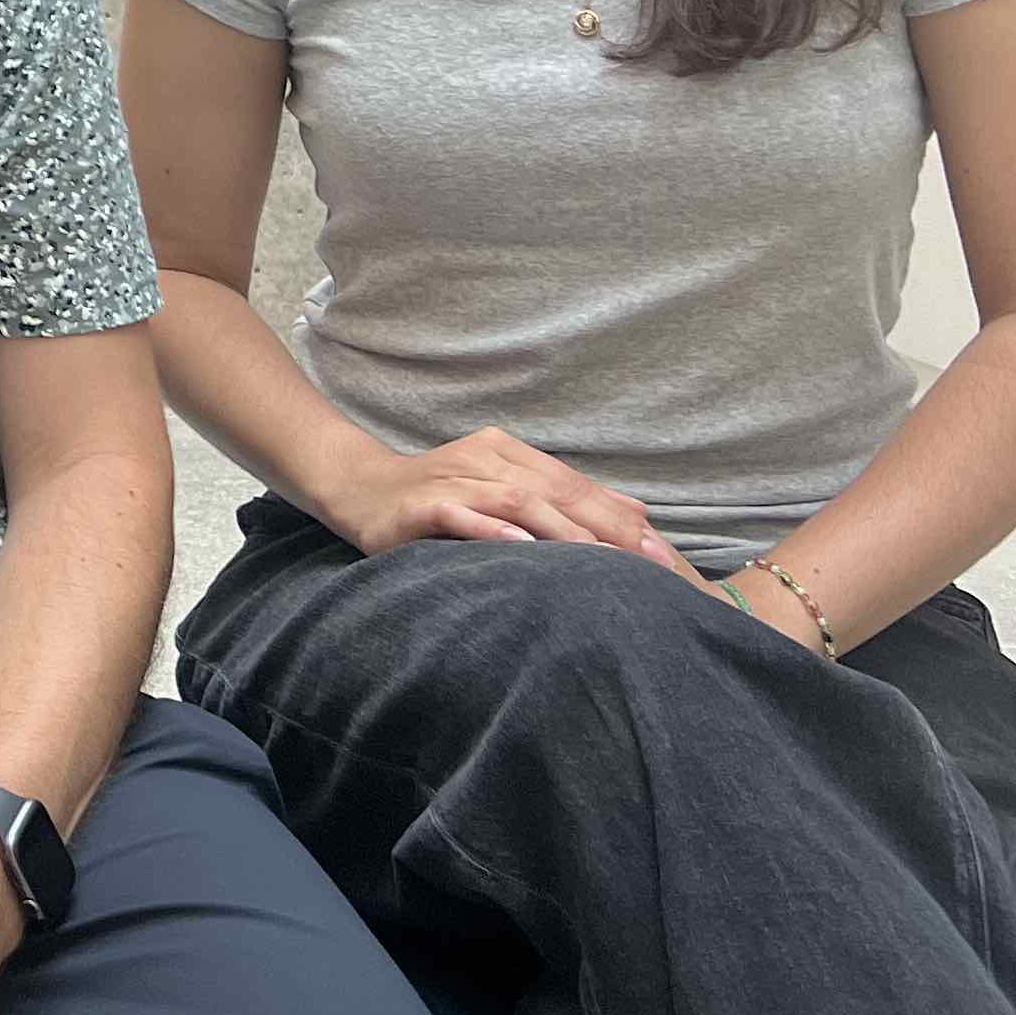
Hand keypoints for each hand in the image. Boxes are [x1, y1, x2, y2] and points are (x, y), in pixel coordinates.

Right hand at [320, 427, 699, 577]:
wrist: (356, 488)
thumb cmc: (437, 497)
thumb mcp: (501, 490)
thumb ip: (561, 499)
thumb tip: (637, 514)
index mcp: (507, 452)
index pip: (573, 484)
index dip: (618, 515)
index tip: (658, 551)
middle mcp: (483, 458)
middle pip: (554, 491)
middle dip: (603, 526)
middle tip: (644, 562)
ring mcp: (451, 480)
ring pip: (517, 502)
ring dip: (562, 531)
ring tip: (599, 559)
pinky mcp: (420, 505)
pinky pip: (461, 516)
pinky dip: (491, 530)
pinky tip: (519, 547)